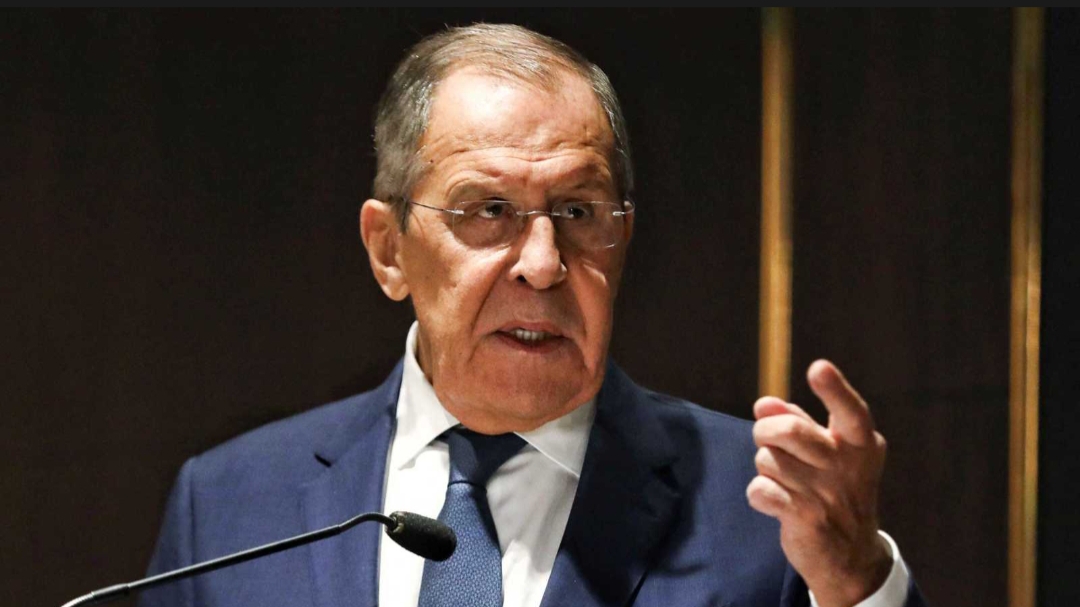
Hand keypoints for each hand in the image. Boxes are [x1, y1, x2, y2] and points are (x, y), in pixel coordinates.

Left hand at [746, 360, 892, 606]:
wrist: (851, 557)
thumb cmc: (835, 490)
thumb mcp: (829, 453)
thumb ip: (798, 422)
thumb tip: (763, 403)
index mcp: (860, 443)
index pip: (851, 411)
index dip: (834, 389)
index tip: (818, 368)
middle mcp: (848, 466)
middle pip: (789, 432)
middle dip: (765, 431)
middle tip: (767, 440)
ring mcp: (827, 494)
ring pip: (768, 460)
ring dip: (765, 468)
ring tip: (785, 481)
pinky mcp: (806, 518)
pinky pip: (759, 489)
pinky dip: (759, 494)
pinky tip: (776, 502)